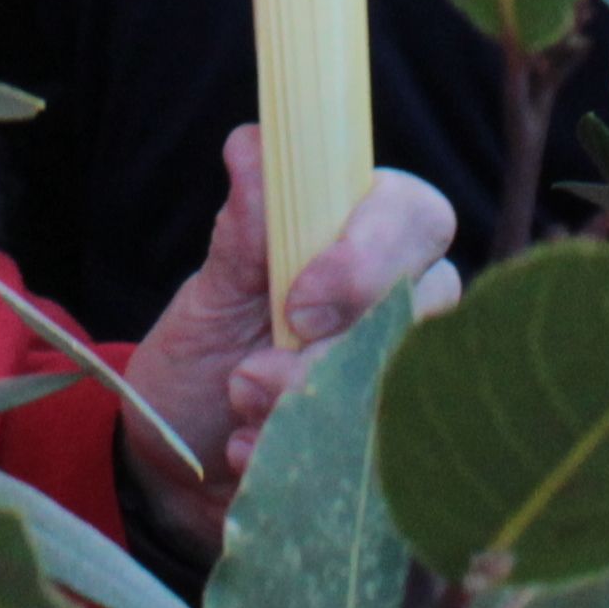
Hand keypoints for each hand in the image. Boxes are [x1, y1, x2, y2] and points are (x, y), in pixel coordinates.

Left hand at [117, 129, 459, 567]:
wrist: (179, 460)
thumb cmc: (201, 360)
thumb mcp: (210, 300)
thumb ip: (243, 234)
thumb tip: (251, 147)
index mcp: (364, 236)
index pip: (415, 215)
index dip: (368, 257)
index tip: (296, 304)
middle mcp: (403, 299)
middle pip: (429, 303)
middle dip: (335, 351)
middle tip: (250, 377)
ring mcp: (407, 372)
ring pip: (409, 379)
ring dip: (314, 405)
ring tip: (240, 409)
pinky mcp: (397, 440)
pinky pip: (389, 449)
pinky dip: (312, 455)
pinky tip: (248, 452)